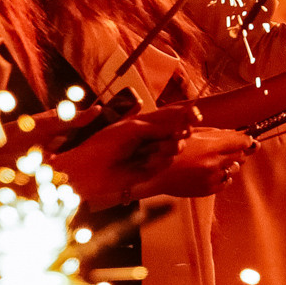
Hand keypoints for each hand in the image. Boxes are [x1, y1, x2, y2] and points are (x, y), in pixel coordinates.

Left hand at [51, 103, 193, 206]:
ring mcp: (153, 154)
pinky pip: (167, 163)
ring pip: (176, 148)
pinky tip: (148, 161)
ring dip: (170, 147)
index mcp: (145, 124)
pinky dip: (160, 161)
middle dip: (183, 131)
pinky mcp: (151, 170)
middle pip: (179, 131)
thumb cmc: (104, 144)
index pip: (172, 116)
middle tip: (181, 132)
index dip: (186, 114)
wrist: (89, 170)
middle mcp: (151, 138)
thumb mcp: (132, 128)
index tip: (196, 115)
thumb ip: (158, 125)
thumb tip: (182, 125)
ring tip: (157, 150)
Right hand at [135, 127, 253, 198]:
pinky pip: (226, 182)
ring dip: (229, 163)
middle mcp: (213, 164)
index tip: (245, 139)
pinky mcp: (208, 190)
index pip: (243, 142)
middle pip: (241, 155)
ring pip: (235, 169)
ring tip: (214, 160)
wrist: (152, 174)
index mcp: (210, 147)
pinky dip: (223, 176)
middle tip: (229, 148)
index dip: (246, 140)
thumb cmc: (170, 149)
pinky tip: (210, 171)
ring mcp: (211, 179)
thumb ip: (215, 133)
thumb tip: (236, 133)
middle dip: (237, 150)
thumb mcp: (191, 134)